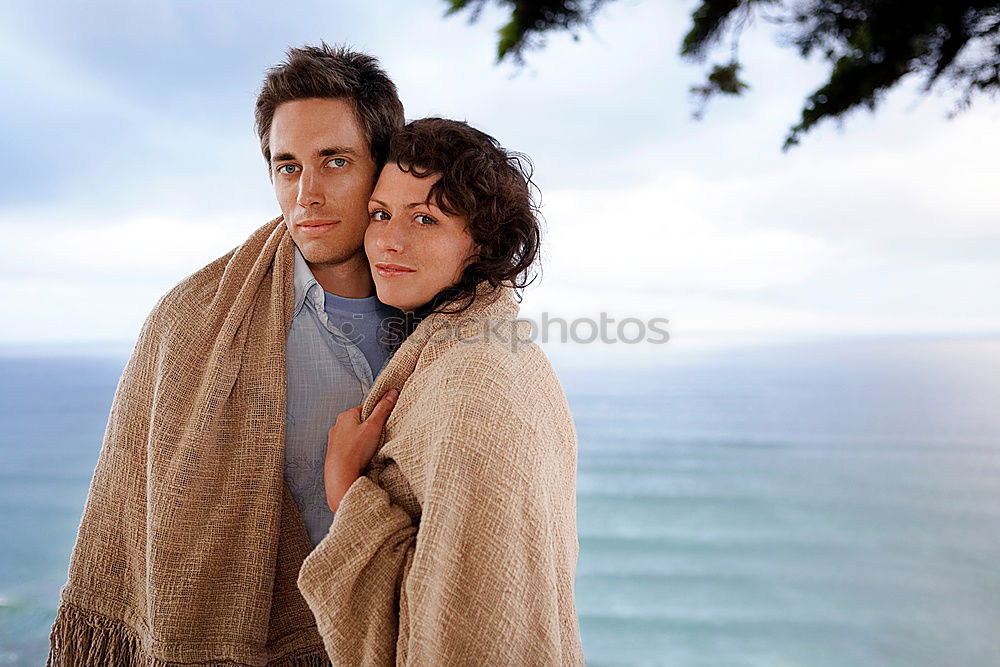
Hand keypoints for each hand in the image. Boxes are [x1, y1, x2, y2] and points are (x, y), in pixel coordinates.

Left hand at [324, 389, 398, 511]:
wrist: (341, 474)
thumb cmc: (356, 450)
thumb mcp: (374, 426)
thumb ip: (383, 409)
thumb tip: (391, 392)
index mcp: (346, 415)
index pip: (366, 408)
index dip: (377, 416)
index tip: (383, 424)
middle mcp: (337, 425)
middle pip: (360, 422)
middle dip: (370, 428)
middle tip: (378, 437)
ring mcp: (334, 439)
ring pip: (354, 435)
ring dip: (362, 440)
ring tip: (370, 449)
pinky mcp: (334, 452)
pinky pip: (349, 446)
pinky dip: (356, 450)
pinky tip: (361, 457)